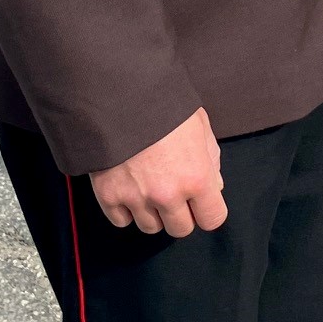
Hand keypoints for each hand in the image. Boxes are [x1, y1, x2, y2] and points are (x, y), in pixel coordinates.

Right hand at [90, 106, 226, 235]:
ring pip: (151, 227)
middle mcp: (168, 194)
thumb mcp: (199, 124)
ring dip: (152, 212)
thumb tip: (214, 186)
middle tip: (173, 192)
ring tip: (148, 186)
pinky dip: (125, 210)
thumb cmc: (163, 103)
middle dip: (180, 214)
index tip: (201, 202)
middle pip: (180, 229)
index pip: (212, 219)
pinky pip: (122, 221)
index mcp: (196, 177)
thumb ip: (210, 158)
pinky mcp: (108, 196)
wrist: (118, 92)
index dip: (207, 210)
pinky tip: (128, 189)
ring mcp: (136, 198)